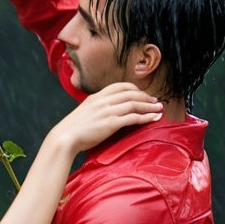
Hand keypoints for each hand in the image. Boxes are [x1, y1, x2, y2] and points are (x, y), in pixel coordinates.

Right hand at [49, 83, 163, 153]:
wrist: (65, 137)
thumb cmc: (73, 129)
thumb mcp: (84, 111)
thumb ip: (96, 108)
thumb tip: (106, 111)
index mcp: (97, 96)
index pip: (120, 86)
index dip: (135, 89)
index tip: (143, 94)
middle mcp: (103, 101)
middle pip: (131, 93)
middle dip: (146, 97)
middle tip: (156, 101)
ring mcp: (107, 111)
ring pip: (135, 104)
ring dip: (150, 106)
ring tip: (159, 108)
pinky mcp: (111, 123)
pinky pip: (133, 117)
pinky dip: (146, 117)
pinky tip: (154, 118)